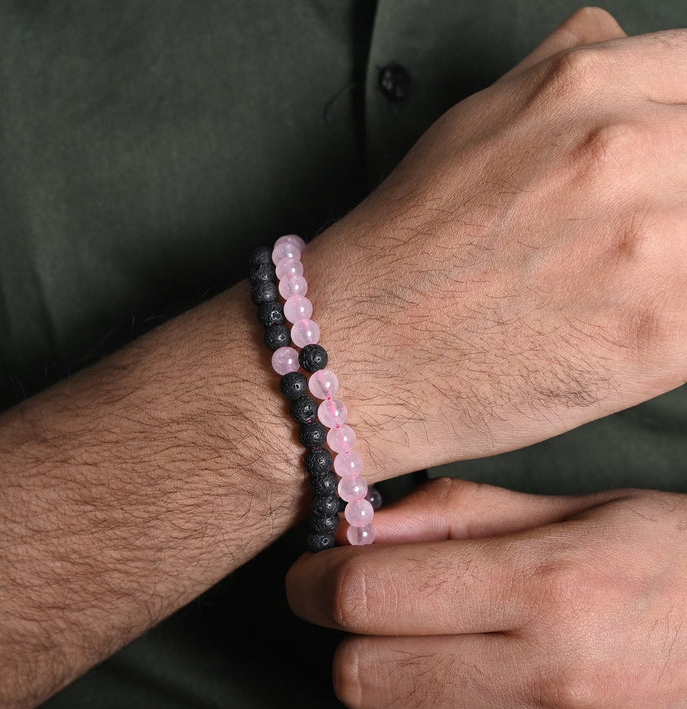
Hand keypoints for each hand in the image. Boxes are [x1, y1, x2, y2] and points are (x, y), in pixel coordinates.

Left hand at [287, 478, 686, 708]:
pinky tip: (459, 662)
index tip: (317, 560)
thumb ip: (461, 513)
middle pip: (364, 678)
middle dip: (344, 630)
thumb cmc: (673, 557)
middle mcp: (542, 680)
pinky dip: (427, 702)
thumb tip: (366, 523)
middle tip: (365, 591)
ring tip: (422, 622)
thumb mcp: (576, 508)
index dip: (317, 577)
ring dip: (384, 666)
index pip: (369, 597)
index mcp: (545, 589)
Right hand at [302, 7, 686, 478]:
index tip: (673, 170)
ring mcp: (653, 248)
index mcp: (582, 91)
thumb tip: (629, 50)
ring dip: (684, 259)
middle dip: (684, 198)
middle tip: (645, 236)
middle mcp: (625, 154)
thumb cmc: (404, 251)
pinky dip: (685, 317)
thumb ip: (567, 74)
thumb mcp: (472, 124)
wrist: (358, 355)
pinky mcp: (663, 338)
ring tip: (631, 284)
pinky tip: (639, 324)